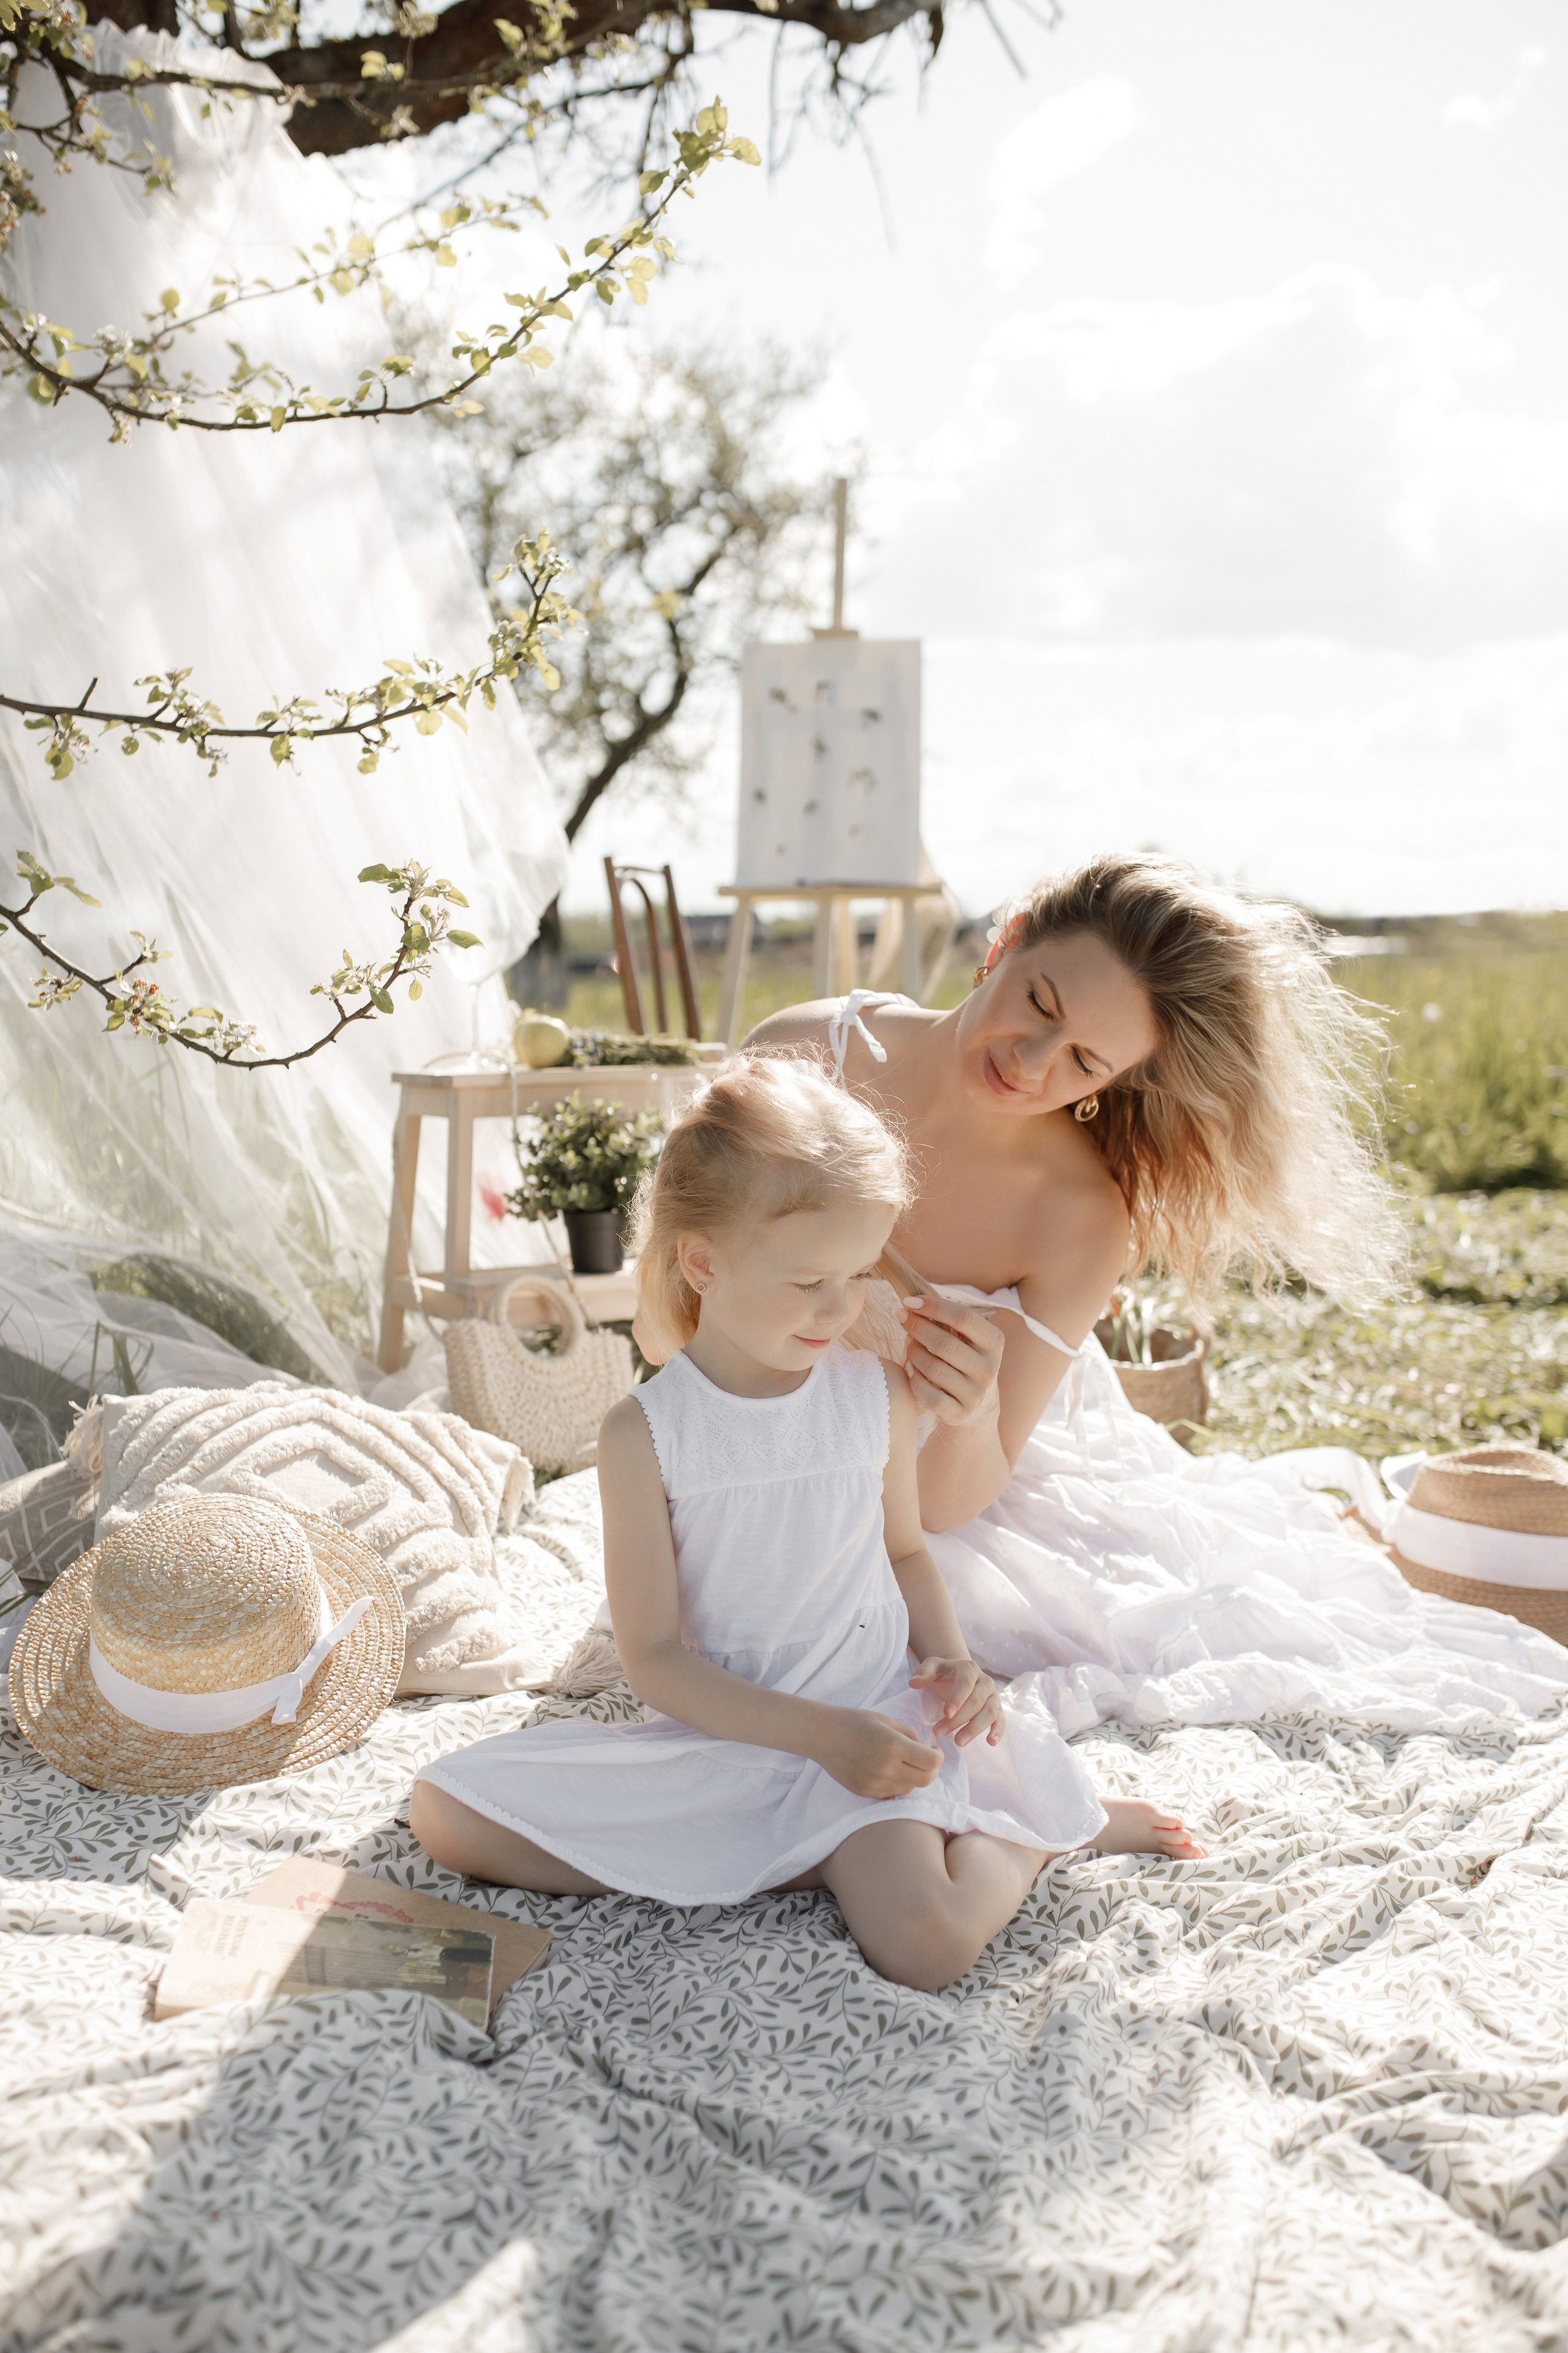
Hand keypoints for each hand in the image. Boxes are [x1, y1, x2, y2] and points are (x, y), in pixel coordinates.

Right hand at [814, 1708, 942, 1798]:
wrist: (824, 1736)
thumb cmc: (855, 1722)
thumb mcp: (887, 1720)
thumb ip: (910, 1735)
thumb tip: (924, 1748)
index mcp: (894, 1746)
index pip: (932, 1762)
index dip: (939, 1756)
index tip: (934, 1749)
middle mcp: (887, 1768)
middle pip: (926, 1780)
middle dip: (932, 1769)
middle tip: (926, 1758)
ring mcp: (876, 1784)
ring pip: (910, 1788)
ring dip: (914, 1777)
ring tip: (903, 1762)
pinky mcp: (867, 1793)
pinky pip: (892, 1793)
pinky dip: (897, 1784)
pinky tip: (888, 1770)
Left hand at [900, 1296, 1003, 1428]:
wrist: (977, 1406)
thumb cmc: (965, 1359)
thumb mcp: (968, 1338)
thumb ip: (947, 1320)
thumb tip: (910, 1304)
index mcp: (994, 1342)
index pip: (964, 1318)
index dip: (934, 1307)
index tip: (909, 1300)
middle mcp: (989, 1369)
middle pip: (945, 1343)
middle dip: (917, 1327)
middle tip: (901, 1317)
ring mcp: (975, 1393)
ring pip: (933, 1368)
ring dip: (913, 1352)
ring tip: (908, 1344)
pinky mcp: (960, 1412)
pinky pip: (928, 1394)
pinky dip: (914, 1378)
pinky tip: (911, 1369)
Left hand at [910, 1656, 1003, 1747]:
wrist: (960, 1675)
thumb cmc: (944, 1673)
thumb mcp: (932, 1667)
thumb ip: (923, 1672)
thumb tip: (913, 1683)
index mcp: (969, 1668)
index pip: (966, 1683)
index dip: (957, 1698)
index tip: (945, 1713)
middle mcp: (985, 1681)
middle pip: (977, 1701)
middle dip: (959, 1719)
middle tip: (939, 1733)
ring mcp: (993, 1695)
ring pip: (990, 1712)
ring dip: (975, 1728)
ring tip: (959, 1742)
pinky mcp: (998, 1708)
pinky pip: (1001, 1719)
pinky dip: (998, 1731)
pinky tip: (991, 1742)